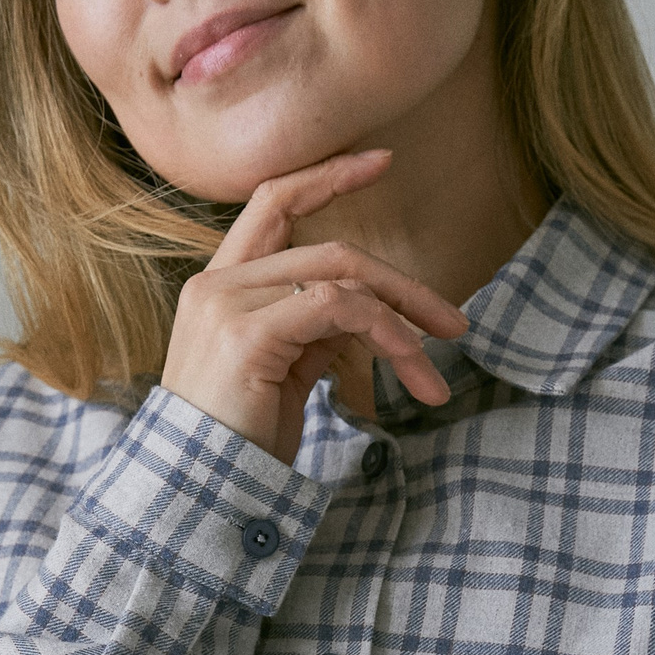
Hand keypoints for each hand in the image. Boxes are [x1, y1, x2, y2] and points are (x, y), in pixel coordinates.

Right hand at [160, 150, 466, 464]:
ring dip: (403, 320)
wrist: (199, 494)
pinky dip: (386, 331)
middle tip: (455, 323)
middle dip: (401, 285)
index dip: (328, 176)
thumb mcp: (283, 373)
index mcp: (219, 287)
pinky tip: (410, 368)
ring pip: (340, 275)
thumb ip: (312, 328)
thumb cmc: (240, 442)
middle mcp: (216, 285)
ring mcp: (227, 305)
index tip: (381, 160)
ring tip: (434, 372)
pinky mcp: (248, 334)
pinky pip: (338, 307)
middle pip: (328, 248)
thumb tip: (365, 311)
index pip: (273, 202)